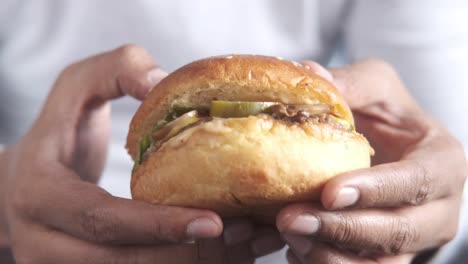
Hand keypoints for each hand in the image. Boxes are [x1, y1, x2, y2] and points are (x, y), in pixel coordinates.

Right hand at [0, 44, 264, 262]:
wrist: (23, 182)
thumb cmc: (58, 133)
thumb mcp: (78, 87)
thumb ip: (118, 70)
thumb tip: (162, 82)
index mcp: (40, 194)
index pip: (102, 220)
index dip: (157, 225)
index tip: (213, 222)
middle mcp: (43, 242)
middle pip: (123, 262)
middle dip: (188, 254)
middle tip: (245, 232)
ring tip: (245, 241)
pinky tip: (224, 250)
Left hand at [277, 60, 466, 262]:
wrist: (392, 151)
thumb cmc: (388, 116)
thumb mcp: (377, 87)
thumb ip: (350, 82)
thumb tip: (309, 74)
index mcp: (443, 163)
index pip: (417, 182)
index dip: (376, 190)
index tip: (331, 192)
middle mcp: (438, 209)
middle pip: (397, 232)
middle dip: (343, 229)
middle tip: (291, 219)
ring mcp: (414, 239)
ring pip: (379, 263)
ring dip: (330, 254)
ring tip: (287, 235)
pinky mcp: (389, 255)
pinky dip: (324, 263)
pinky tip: (294, 249)